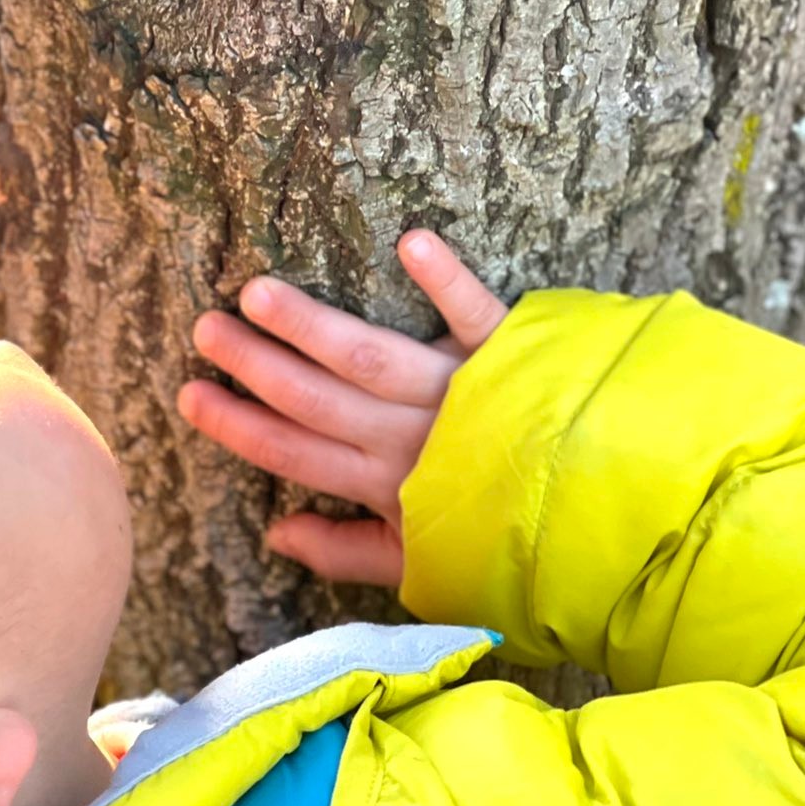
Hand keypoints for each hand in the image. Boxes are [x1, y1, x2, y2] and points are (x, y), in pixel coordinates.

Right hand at [175, 231, 506, 589]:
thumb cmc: (511, 538)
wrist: (615, 525)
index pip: (297, 454)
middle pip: (320, 400)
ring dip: (311, 325)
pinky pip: (476, 314)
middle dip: (256, 367)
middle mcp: (416, 438)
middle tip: (207, 328)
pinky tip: (410, 241)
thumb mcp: (424, 563)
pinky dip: (446, 280)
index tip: (189, 394)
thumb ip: (347, 550)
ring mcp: (462, 393)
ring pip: (371, 358)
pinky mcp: (511, 355)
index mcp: (390, 485)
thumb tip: (275, 533)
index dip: (240, 426)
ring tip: (257, 291)